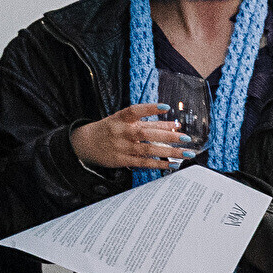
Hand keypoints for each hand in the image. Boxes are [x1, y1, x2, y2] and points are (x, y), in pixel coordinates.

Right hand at [70, 103, 193, 172]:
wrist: (85, 144)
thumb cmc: (111, 130)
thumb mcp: (125, 122)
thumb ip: (150, 123)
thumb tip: (176, 125)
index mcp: (121, 119)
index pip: (135, 111)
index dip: (150, 108)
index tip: (167, 107)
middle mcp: (121, 132)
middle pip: (146, 133)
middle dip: (167, 135)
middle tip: (186, 138)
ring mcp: (121, 147)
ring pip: (148, 149)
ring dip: (169, 152)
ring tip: (187, 153)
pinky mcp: (122, 160)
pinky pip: (143, 162)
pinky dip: (159, 164)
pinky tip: (173, 164)